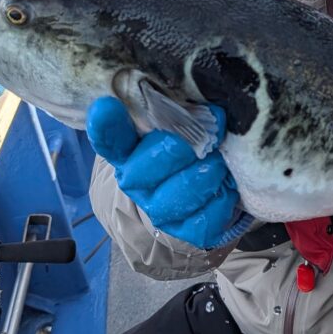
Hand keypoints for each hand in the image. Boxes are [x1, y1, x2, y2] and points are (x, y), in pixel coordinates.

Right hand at [87, 97, 245, 248]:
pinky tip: (227, 185)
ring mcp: (159, 209)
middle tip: (206, 137)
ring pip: (176, 197)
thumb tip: (206, 103)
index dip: (106, 126)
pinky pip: (204, 220)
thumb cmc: (193, 140)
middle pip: (142, 171)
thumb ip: (183, 109)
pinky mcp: (187, 230)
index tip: (105, 107)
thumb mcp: (185, 120)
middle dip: (176, 151)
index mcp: (129, 148)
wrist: (210, 185)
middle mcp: (136, 181)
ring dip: (203, 176)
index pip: (110, 138)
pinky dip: (221, 200)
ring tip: (219, 161)